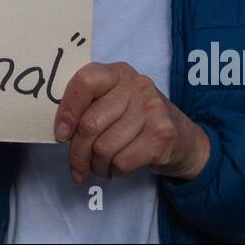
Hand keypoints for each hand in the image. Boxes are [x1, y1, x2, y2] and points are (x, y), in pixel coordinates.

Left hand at [55, 61, 209, 182]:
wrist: (184, 139)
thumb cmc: (137, 121)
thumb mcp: (114, 102)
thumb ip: (89, 106)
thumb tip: (60, 130)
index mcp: (118, 72)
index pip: (84, 81)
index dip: (68, 110)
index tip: (61, 134)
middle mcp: (136, 85)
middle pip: (90, 123)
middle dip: (78, 153)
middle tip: (77, 166)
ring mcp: (152, 108)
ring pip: (104, 147)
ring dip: (97, 166)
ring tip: (101, 167)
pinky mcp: (162, 134)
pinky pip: (122, 161)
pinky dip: (115, 171)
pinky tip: (118, 168)